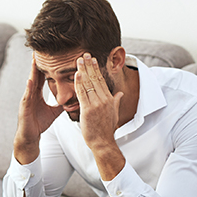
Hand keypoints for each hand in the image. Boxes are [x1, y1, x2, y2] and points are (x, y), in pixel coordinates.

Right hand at [14, 56, 62, 163]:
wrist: (30, 136)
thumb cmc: (39, 124)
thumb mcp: (53, 112)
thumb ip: (61, 104)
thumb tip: (72, 98)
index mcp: (37, 94)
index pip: (42, 77)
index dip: (45, 66)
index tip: (48, 55)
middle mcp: (31, 94)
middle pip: (35, 76)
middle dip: (36, 64)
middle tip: (38, 50)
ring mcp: (27, 99)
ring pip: (30, 82)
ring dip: (32, 71)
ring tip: (34, 60)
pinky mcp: (24, 107)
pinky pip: (27, 95)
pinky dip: (28, 87)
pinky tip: (30, 80)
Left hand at [75, 53, 124, 178]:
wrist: (103, 142)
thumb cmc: (106, 129)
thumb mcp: (114, 113)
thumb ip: (116, 101)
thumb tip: (120, 93)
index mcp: (110, 99)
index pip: (102, 80)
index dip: (96, 69)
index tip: (93, 59)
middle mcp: (104, 99)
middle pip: (96, 78)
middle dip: (89, 65)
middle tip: (84, 54)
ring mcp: (97, 104)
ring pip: (88, 84)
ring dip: (83, 70)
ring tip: (78, 60)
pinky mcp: (88, 110)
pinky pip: (82, 93)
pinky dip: (79, 83)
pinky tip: (77, 74)